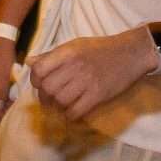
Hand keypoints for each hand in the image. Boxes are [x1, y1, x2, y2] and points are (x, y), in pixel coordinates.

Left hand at [27, 27, 157, 121]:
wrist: (131, 53)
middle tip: (49, 100)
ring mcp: (87, 81)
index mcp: (67, 52)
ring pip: (59, 101)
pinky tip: (72, 112)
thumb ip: (52, 55)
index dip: (35, 80)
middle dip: (44, 97)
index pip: (39, 69)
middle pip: (47, 88)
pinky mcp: (98, 95)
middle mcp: (75, 66)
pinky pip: (75, 111)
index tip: (40, 85)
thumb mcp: (75, 45)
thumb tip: (30, 62)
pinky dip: (70, 115)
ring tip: (60, 106)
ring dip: (56, 107)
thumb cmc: (101, 48)